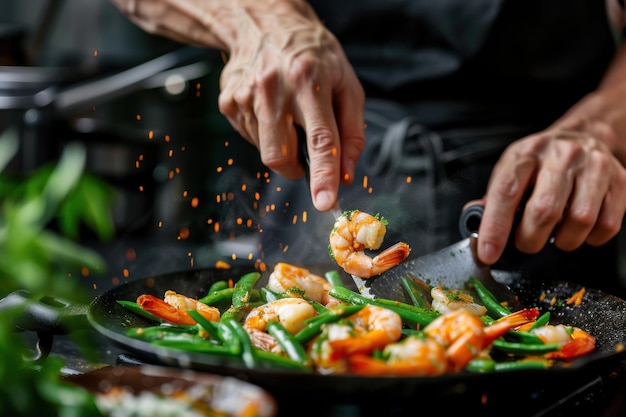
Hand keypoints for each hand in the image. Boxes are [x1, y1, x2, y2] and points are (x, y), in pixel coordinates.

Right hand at [217, 1, 364, 210]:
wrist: (264, 22)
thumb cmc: (312, 54)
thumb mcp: (346, 83)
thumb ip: (352, 131)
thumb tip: (346, 172)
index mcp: (309, 81)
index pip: (320, 139)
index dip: (324, 175)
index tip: (324, 202)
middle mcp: (273, 89)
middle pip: (280, 155)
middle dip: (294, 169)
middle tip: (304, 154)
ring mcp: (245, 96)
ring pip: (265, 150)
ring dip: (281, 145)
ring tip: (287, 112)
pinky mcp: (228, 102)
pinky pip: (250, 138)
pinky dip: (265, 134)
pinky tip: (269, 108)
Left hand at [468, 127, 625, 264]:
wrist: (585, 135)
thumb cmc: (541, 161)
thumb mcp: (511, 170)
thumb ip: (493, 199)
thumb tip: (475, 226)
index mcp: (526, 154)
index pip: (506, 192)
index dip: (495, 227)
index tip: (488, 253)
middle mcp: (561, 156)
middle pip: (544, 210)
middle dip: (530, 240)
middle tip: (526, 243)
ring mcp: (594, 167)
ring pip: (580, 220)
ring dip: (563, 241)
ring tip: (554, 234)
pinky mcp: (620, 181)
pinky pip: (607, 225)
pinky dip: (590, 239)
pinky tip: (578, 229)